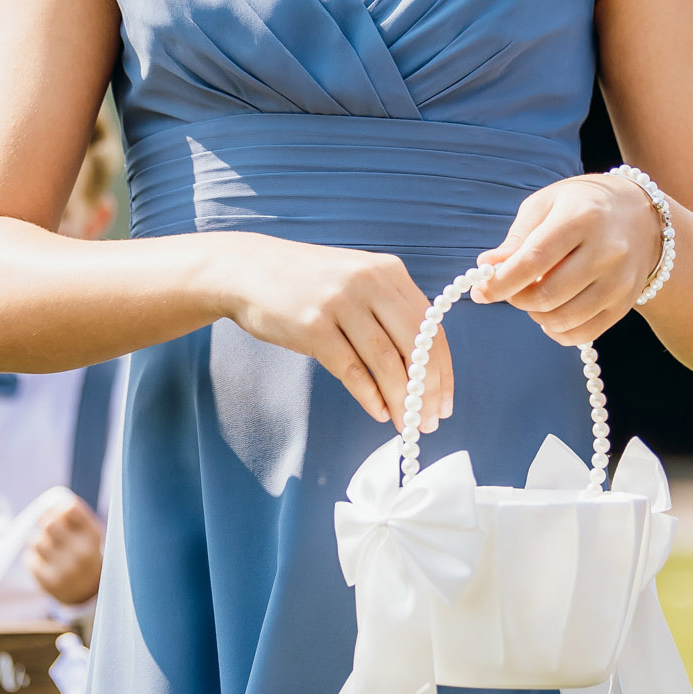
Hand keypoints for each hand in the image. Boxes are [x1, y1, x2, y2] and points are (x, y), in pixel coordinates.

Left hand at [25, 488, 105, 606]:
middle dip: (45, 523)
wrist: (87, 591)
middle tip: (48, 528)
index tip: (57, 514)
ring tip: (47, 548)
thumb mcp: (88, 533)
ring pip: (36, 541)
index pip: (69, 508)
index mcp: (93, 536)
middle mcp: (81, 552)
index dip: (58, 508)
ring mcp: (65, 568)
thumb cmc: (84, 552)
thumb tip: (47, 505)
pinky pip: (29, 559)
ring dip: (38, 541)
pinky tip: (45, 563)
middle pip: (49, 523)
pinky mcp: (49, 582)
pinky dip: (34, 559)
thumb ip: (73, 515)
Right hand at [215, 236, 451, 428]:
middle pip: (415, 346)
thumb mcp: (356, 280)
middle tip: (430, 422)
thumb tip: (421, 367)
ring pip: (386, 361)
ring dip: (401, 400)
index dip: (443, 370)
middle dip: (427, 390)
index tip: (444, 402)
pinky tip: (379, 413)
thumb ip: (388, 310)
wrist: (248, 269)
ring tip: (407, 425)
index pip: (431, 328)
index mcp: (388, 271)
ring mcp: (341, 303)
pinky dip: (369, 395)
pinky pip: (351, 369)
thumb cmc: (307, 282)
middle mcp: (369, 283)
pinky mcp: (313, 326)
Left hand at [474, 173, 663, 345]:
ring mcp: (619, 281)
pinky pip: (583, 334)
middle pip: (547, 295)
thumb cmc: (582, 206)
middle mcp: (607, 250)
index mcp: (582, 217)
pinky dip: (557, 331)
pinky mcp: (624, 304)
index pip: (534, 260)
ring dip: (536, 315)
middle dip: (516, 299)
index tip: (480, 291)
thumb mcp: (546, 205)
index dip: (501, 281)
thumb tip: (487, 268)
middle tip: (509, 289)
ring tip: (534, 296)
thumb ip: (516, 238)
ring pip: (563, 319)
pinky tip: (551, 313)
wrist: (641, 215)